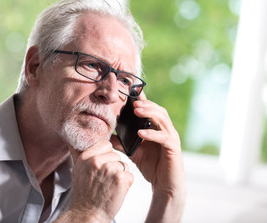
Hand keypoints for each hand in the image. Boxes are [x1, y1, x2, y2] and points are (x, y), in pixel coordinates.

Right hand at [66, 140, 133, 222]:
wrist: (88, 212)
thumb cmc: (85, 194)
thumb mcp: (78, 169)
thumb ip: (83, 154)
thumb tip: (79, 141)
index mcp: (86, 157)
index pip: (106, 144)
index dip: (107, 155)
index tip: (103, 165)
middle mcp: (96, 161)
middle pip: (116, 155)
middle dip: (114, 166)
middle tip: (104, 179)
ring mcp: (109, 169)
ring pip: (124, 165)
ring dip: (120, 176)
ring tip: (109, 185)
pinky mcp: (120, 178)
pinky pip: (130, 176)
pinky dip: (126, 184)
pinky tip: (115, 190)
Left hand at [112, 92, 185, 221]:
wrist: (163, 186)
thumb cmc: (150, 166)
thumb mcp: (132, 151)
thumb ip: (121, 142)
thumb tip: (105, 134)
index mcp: (156, 127)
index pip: (150, 110)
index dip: (142, 100)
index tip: (130, 92)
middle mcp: (165, 130)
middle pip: (158, 110)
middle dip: (146, 104)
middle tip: (133, 102)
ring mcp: (171, 138)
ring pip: (163, 119)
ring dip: (149, 113)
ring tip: (136, 111)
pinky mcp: (173, 148)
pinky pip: (164, 137)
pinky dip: (152, 133)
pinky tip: (141, 133)